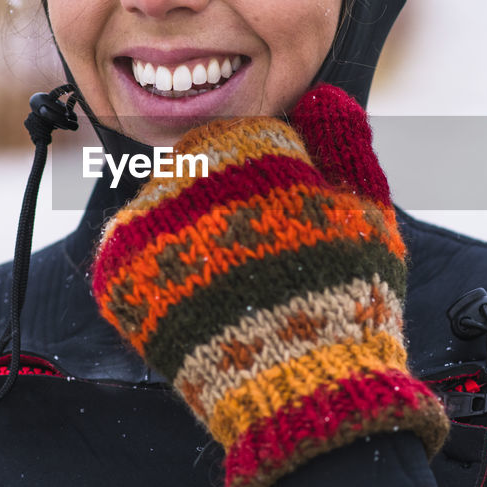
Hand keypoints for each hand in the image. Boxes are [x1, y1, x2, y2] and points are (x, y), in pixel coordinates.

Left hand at [92, 84, 448, 486]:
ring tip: (227, 288)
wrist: (305, 392)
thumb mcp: (369, 211)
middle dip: (221, 207)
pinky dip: (154, 273)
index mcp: (253, 150)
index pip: (243, 139)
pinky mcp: (117, 275)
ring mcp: (150, 226)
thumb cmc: (346, 301)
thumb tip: (319, 94)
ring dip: (185, 236)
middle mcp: (193, 176)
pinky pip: (127, 254)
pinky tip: (191, 300)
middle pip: (195, 171)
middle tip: (251, 262)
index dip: (265, 181)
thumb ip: (344, 142)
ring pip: (160, 208)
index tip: (280, 224)